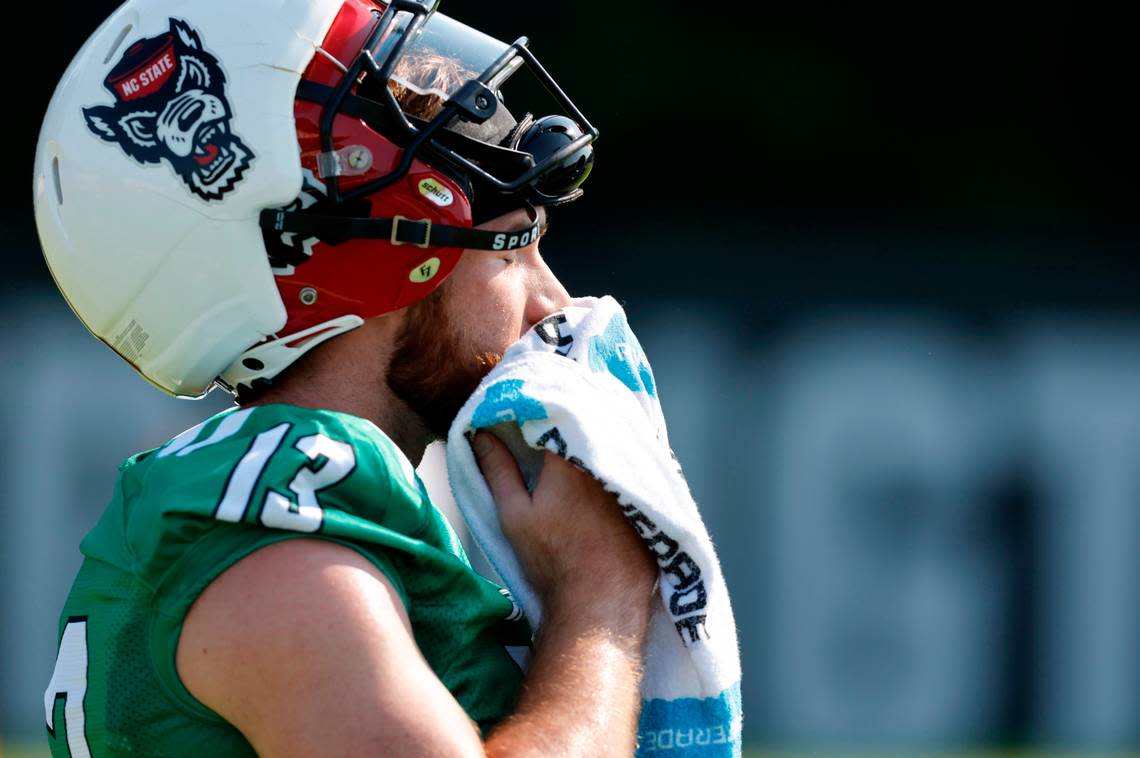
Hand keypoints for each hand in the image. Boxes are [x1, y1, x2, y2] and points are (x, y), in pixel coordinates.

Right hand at [472, 431, 656, 621]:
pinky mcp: (650, 498)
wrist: (601, 601)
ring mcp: (633, 479)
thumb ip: (498, 471)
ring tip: (579, 439)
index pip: (554, 420)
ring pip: (613, 446)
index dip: (539, 417)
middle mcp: (605, 461)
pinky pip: (637, 466)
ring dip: (599, 438)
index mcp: (570, 459)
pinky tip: (611, 470)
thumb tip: (480, 434)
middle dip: (570, 426)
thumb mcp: (515, 515)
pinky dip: (623, 463)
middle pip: (587, 430)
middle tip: (551, 426)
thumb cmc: (552, 559)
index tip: (525, 418)